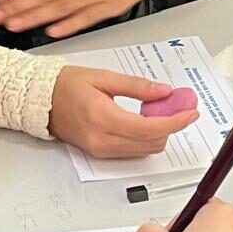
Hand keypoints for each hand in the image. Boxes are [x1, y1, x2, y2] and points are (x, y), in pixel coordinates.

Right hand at [49, 66, 198, 157]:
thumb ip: (137, 87)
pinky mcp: (100, 154)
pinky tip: (143, 120)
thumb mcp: (105, 78)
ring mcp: (100, 150)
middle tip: (175, 105)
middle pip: (151, 142)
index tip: (190, 112)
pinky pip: (132, 152)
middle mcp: (102, 139)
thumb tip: (164, 92)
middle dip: (170, 125)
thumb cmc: (67, 86)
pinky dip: (145, 138)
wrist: (42, 101)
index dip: (175, 121)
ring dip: (159, 133)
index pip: (150, 128)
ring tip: (157, 110)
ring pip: (144, 150)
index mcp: (103, 117)